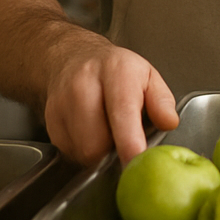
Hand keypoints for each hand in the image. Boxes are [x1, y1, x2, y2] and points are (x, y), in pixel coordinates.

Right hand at [42, 36, 177, 166]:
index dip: (130, 142)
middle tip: (126, 139)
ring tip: (109, 131)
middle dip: (114, 150)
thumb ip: (162, 100)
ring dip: (99, 152)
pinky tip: (91, 132)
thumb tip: (168, 122)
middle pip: (96, 141)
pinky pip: (69, 151)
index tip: (137, 161)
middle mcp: (83, 86)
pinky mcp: (50, 121)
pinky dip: (83, 150)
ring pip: (81, 150)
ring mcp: (61, 104)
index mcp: (116, 72)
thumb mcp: (148, 75)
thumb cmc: (116, 71)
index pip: (122, 112)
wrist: (72, 58)